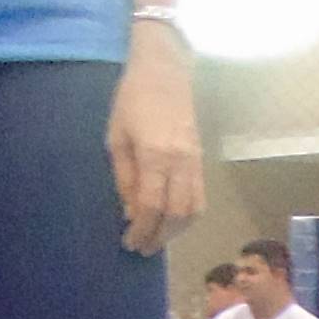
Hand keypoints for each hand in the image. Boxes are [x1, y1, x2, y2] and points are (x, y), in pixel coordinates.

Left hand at [108, 28, 203, 257]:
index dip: (141, 231)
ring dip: (176, 232)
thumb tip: (131, 212)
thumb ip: (125, 178)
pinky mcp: (201, 159)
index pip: (152, 207)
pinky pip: (200, 197)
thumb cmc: (132, 100)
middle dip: (159, 237)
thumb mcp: (116, 138)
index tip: (129, 243)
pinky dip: (188, 216)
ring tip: (157, 239)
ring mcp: (195, 161)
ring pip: (194, 210)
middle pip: (176, 215)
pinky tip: (173, 221)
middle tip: (142, 249)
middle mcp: (180, 162)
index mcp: (155, 155)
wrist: (165, 70)